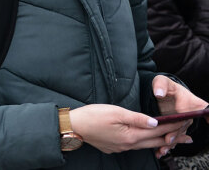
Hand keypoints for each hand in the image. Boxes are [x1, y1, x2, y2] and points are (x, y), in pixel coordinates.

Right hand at [69, 103, 183, 154]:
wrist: (73, 126)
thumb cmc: (93, 116)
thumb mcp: (115, 112)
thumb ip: (136, 118)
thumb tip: (155, 122)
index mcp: (131, 135)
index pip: (157, 131)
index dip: (171, 127)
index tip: (182, 123)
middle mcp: (128, 145)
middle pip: (155, 142)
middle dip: (171, 139)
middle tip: (186, 137)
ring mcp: (121, 148)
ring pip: (145, 145)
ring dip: (159, 142)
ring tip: (170, 141)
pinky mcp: (114, 148)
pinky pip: (134, 147)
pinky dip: (145, 143)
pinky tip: (145, 140)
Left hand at [152, 75, 207, 156]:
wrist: (162, 93)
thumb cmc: (166, 86)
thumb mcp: (162, 81)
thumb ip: (161, 85)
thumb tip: (158, 93)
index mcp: (193, 103)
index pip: (206, 109)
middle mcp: (191, 115)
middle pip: (185, 125)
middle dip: (177, 133)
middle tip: (168, 139)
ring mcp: (184, 123)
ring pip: (179, 134)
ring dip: (171, 142)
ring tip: (163, 149)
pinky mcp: (176, 128)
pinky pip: (174, 138)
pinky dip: (167, 145)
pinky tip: (160, 152)